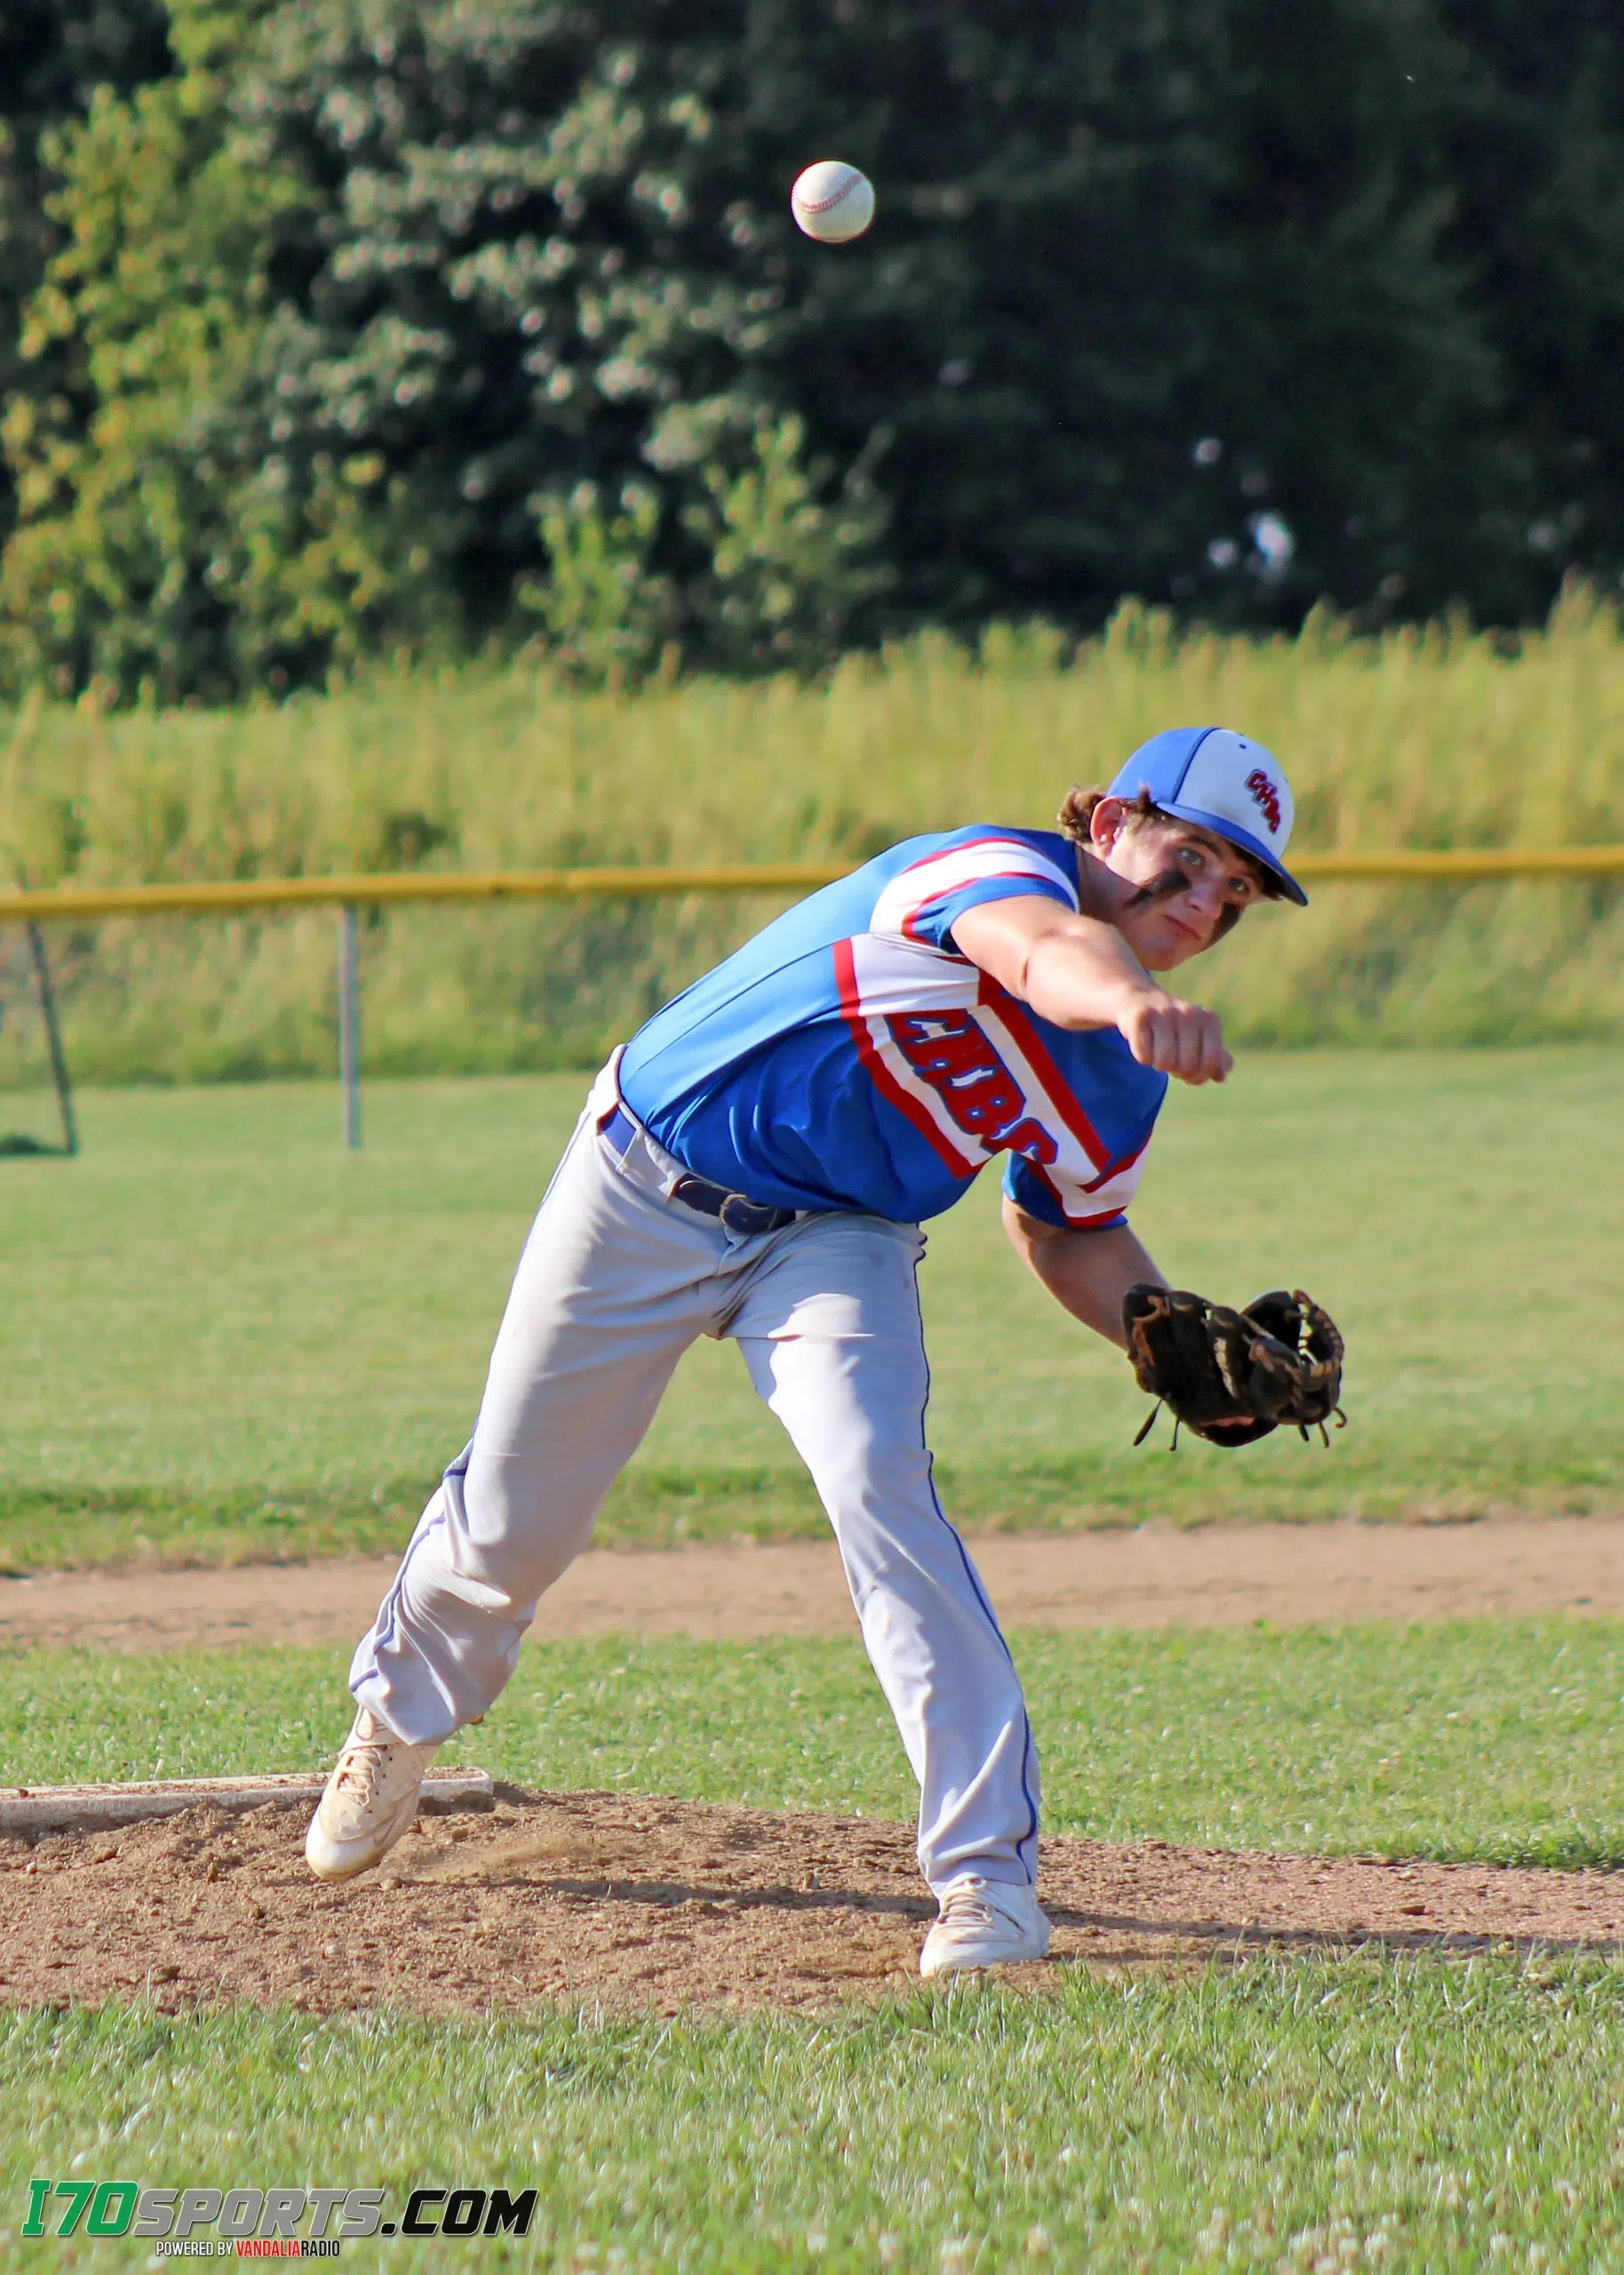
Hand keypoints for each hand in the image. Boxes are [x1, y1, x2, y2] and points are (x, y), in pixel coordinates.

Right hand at [1114, 986, 1232, 1084]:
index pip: (1211, 1061)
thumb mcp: (1198, 1038)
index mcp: (1209, 1019)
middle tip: (1171, 1060)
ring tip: (1157, 1051)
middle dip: (1177, 1072)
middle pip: (1187, 1065)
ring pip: (1165, 1062)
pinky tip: (1144, 1042)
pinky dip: (1142, 1057)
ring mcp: (1164, 1012)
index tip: (1189, 1074)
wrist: (1138, 999)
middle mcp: (1189, 1012)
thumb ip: (1214, 1058)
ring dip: (1158, 1065)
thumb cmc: (1173, 1026)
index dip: (1199, 1077)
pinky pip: (1143, 1056)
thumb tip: (1221, 1076)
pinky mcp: (1140, 1016)